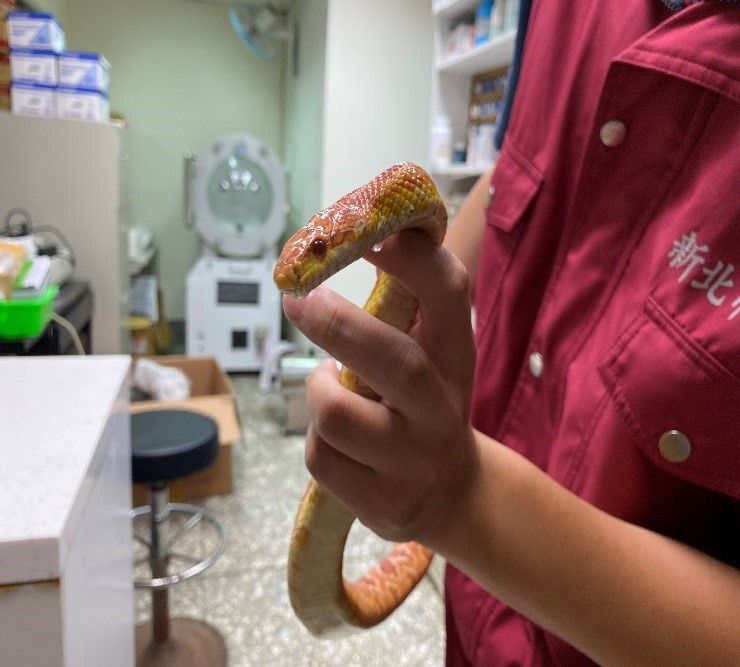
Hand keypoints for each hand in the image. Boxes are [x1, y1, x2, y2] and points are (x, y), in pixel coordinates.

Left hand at [282, 229, 478, 545]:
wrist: (449, 492)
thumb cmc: (423, 402)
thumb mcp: (429, 354)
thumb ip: (403, 308)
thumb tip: (348, 236)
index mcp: (455, 356)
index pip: (449, 295)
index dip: (412, 259)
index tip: (369, 237)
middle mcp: (442, 407)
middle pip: (394, 362)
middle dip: (337, 327)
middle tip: (298, 301)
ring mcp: (415, 460)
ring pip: (338, 414)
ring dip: (317, 394)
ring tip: (327, 389)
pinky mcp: (384, 502)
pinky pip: (321, 458)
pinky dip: (315, 441)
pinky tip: (336, 441)